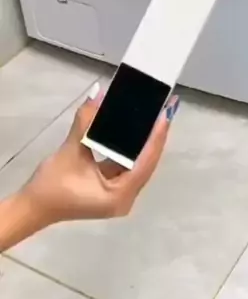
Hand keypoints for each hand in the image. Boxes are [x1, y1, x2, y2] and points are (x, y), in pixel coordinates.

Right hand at [20, 87, 177, 227]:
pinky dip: (132, 148)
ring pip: (139, 163)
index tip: (165, 114)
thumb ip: (86, 122)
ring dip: (145, 141)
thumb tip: (98, 92)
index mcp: (119, 195)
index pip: (145, 162)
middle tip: (164, 108)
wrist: (31, 206)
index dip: (156, 137)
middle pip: (147, 163)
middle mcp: (124, 198)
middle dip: (155, 136)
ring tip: (155, 115)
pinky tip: (137, 129)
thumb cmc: (52, 185)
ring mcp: (118, 194)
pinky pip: (128, 165)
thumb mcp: (70, 151)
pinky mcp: (110, 188)